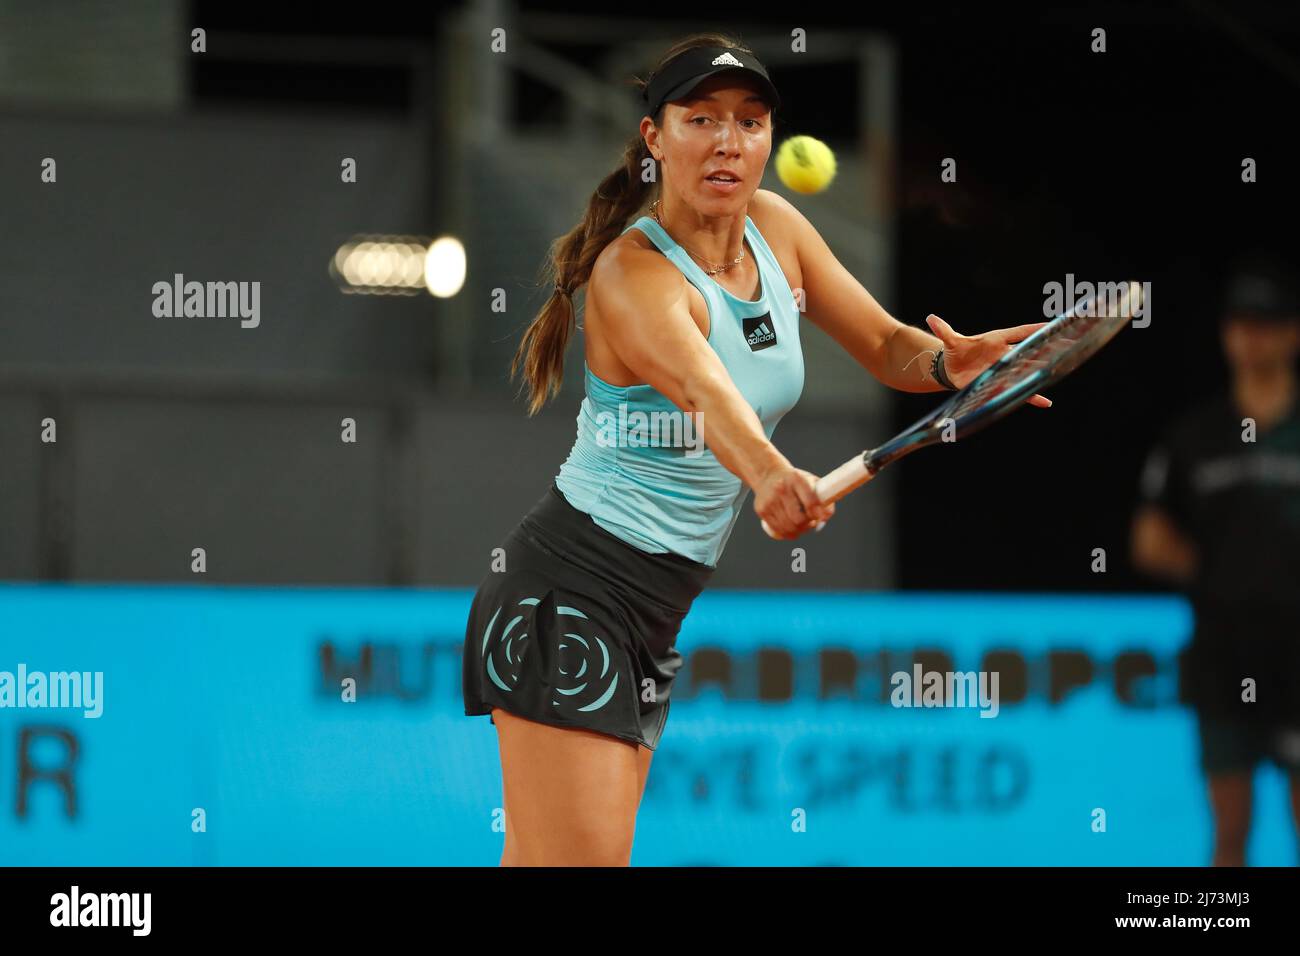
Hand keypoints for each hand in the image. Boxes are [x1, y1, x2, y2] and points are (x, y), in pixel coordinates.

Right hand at [753, 465, 835, 539]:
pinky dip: (788, 533)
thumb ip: (824, 498)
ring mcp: (769, 500)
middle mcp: (781, 489)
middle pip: (798, 519)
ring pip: (788, 527)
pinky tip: (792, 528)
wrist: (767, 475)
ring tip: (802, 526)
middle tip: (811, 522)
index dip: (817, 514)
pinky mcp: (762, 510)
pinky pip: (778, 530)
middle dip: (808, 525)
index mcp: (796, 479)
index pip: (810, 502)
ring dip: (799, 531)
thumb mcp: (810, 481)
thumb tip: (825, 518)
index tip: (820, 517)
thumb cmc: (794, 481)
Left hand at [925, 314, 1052, 407]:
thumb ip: (944, 331)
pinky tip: (1046, 402)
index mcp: (997, 339)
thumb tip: (931, 318)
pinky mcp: (1001, 383)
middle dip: (1046, 348)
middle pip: (1029, 350)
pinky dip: (1032, 396)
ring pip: (1027, 369)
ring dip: (1041, 371)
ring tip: (1060, 370)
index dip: (1034, 328)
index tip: (1052, 324)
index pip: (1019, 332)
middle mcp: (1005, 353)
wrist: (953, 369)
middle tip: (1066, 344)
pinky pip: (1019, 390)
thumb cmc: (957, 351)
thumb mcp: (951, 341)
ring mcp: (1005, 369)